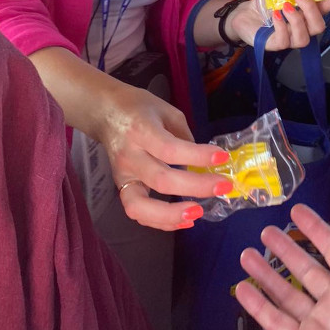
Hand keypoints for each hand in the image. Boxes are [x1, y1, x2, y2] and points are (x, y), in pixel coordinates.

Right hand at [99, 81, 233, 230]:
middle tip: (223, 187)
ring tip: (198, 213)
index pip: (170, 149)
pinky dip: (161, 221)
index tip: (222, 158)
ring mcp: (122, 175)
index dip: (198, 156)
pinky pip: (138, 213)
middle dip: (196, 187)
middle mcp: (130, 155)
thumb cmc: (140, 108)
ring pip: (141, 206)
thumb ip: (184, 136)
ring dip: (171, 215)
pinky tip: (185, 219)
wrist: (106, 112)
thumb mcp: (166, 111)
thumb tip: (202, 162)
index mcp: (141, 130)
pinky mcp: (121, 188)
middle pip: (161, 179)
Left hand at [229, 0, 329, 50]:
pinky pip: (284, 41)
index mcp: (306, 11)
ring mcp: (290, 38)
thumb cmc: (265, 1)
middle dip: (311, 10)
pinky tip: (275, 15)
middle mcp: (302, 27)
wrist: (244, 14)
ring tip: (284, 6)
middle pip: (318, 26)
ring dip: (296, 20)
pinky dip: (281, 26)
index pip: (326, 8)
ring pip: (304, 37)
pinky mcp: (275, 45)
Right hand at [235, 198, 329, 329]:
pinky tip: (245, 292)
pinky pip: (278, 324)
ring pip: (287, 294)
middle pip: (306, 268)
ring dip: (267, 275)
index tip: (298, 211)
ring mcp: (321, 325)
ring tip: (247, 255)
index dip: (315, 228)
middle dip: (287, 249)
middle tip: (266, 231)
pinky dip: (259, 307)